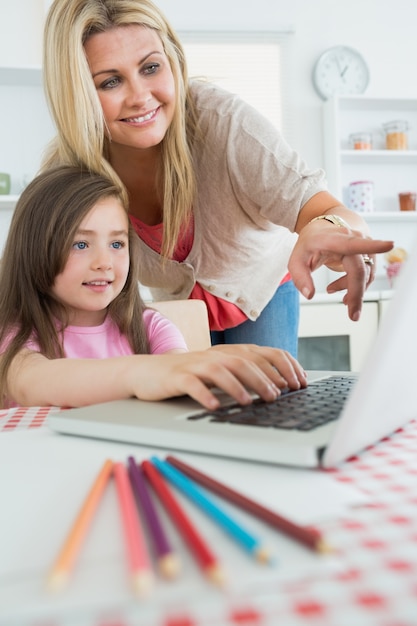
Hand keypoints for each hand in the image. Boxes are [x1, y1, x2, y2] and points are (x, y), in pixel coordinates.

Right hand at [128, 345, 306, 409]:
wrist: (149, 372)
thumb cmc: (190, 375)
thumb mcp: (220, 371)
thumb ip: (244, 373)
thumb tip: (278, 387)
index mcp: (229, 352)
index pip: (263, 353)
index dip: (283, 366)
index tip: (298, 383)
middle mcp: (215, 355)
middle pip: (244, 361)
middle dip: (264, 378)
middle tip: (278, 396)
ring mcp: (195, 364)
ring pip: (221, 370)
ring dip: (238, 385)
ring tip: (250, 401)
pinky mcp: (178, 377)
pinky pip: (193, 384)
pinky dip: (205, 394)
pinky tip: (214, 406)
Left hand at [288, 220, 393, 320]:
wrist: (322, 230)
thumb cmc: (310, 244)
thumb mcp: (296, 259)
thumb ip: (300, 277)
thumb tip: (309, 295)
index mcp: (333, 239)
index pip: (353, 244)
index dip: (372, 245)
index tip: (389, 245)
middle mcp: (352, 239)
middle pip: (359, 270)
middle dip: (357, 293)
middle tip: (352, 314)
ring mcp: (363, 246)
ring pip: (364, 275)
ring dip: (352, 290)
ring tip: (331, 290)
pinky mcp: (368, 254)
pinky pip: (366, 275)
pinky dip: (354, 286)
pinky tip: (340, 288)